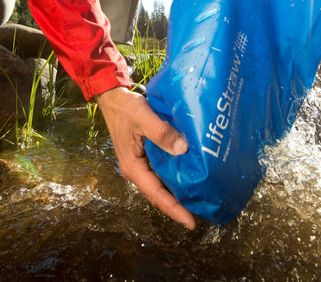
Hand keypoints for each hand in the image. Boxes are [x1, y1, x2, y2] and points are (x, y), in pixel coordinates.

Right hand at [95, 86, 196, 229]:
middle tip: (205, 215)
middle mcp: (138, 171)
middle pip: (161, 195)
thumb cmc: (126, 108)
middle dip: (181, 207)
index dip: (174, 210)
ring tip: (202, 201)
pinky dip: (177, 178)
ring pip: (163, 185)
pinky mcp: (148, 156)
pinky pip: (164, 172)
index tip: (191, 223)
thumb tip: (183, 149)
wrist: (114, 98)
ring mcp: (142, 165)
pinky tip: (192, 178)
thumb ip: (161, 133)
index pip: (156, 194)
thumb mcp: (143, 117)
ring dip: (180, 194)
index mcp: (133, 167)